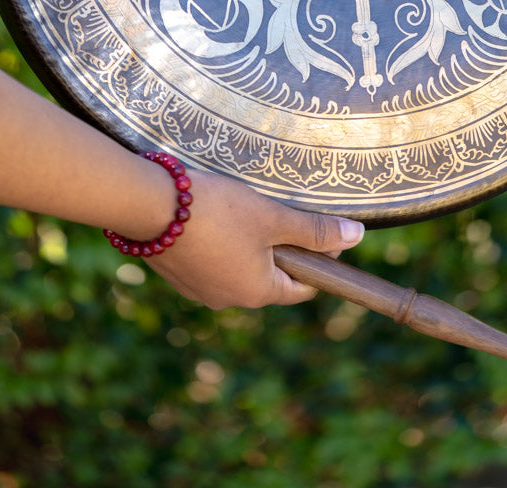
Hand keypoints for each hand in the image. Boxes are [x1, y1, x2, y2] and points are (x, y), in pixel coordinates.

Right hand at [145, 167, 364, 309]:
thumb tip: (357, 237)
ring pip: (239, 268)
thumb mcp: (273, 217)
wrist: (149, 205)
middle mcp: (228, 300)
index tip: (320, 230)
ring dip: (249, 244)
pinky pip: (212, 262)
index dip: (317, 259)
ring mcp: (199, 290)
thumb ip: (314, 230)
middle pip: (270, 277)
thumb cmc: (218, 211)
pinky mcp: (178, 274)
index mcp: (257, 292)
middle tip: (278, 211)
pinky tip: (215, 215)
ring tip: (244, 209)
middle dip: (280, 247)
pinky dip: (220, 243)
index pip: (302, 287)